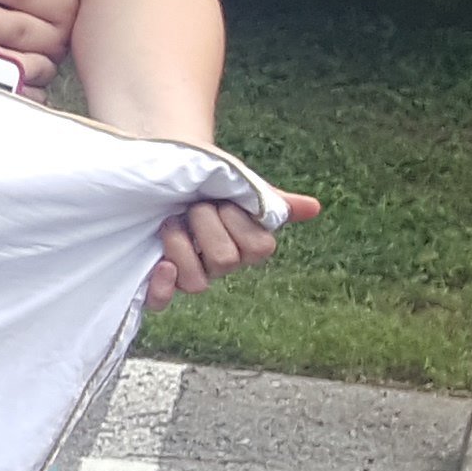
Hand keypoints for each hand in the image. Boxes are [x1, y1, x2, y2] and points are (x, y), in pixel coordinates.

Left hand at [145, 187, 315, 306]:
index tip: (222, 200)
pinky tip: (162, 266)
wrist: (161, 168)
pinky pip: (162, 302)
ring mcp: (188, 273)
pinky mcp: (157, 279)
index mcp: (246, 244)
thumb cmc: (205, 177)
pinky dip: (163, 288)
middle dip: (205, 223)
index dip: (237, 220)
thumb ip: (271, 200)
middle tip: (193, 206)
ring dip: (180, 245)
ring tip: (170, 222)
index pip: (258, 248)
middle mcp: (219, 264)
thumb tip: (314, 208)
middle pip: (225, 261)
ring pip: (196, 282)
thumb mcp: (238, 182)